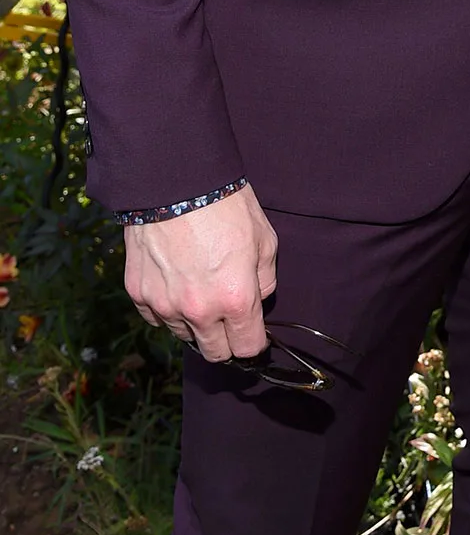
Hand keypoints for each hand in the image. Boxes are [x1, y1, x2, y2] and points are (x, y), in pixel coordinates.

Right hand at [124, 184, 277, 362]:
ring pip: (184, 335)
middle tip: (228, 320)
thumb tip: (257, 298)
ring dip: (195, 323)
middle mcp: (199, 311)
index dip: (254, 343)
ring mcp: (164, 305)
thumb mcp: (265, 239)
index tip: (254, 335)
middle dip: (225, 341)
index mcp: (235, 299)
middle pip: (214, 352)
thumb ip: (265, 279)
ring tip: (199, 290)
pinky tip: (175, 282)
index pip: (247, 348)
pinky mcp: (138, 294)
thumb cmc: (226, 206)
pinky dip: (168, 308)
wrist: (174, 182)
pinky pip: (156, 317)